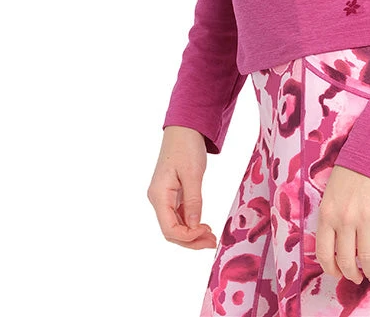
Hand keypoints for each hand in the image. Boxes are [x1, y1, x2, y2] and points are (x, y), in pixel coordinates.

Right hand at [146, 125, 217, 249]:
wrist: (184, 128)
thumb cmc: (186, 146)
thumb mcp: (193, 174)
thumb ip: (193, 201)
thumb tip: (193, 226)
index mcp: (159, 195)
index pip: (169, 228)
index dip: (187, 237)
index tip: (206, 233)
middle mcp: (158, 199)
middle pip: (171, 231)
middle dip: (191, 240)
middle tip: (212, 242)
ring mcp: (164, 197)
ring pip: (175, 225)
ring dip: (191, 234)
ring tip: (210, 237)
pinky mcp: (171, 193)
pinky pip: (178, 215)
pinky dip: (190, 223)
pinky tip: (203, 226)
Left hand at [315, 165, 369, 283]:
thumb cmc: (351, 173)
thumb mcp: (331, 194)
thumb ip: (331, 219)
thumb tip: (335, 247)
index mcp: (327, 213)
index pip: (324, 253)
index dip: (331, 269)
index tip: (338, 273)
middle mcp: (344, 218)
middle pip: (346, 260)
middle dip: (352, 274)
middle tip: (357, 278)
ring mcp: (366, 217)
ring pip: (366, 258)